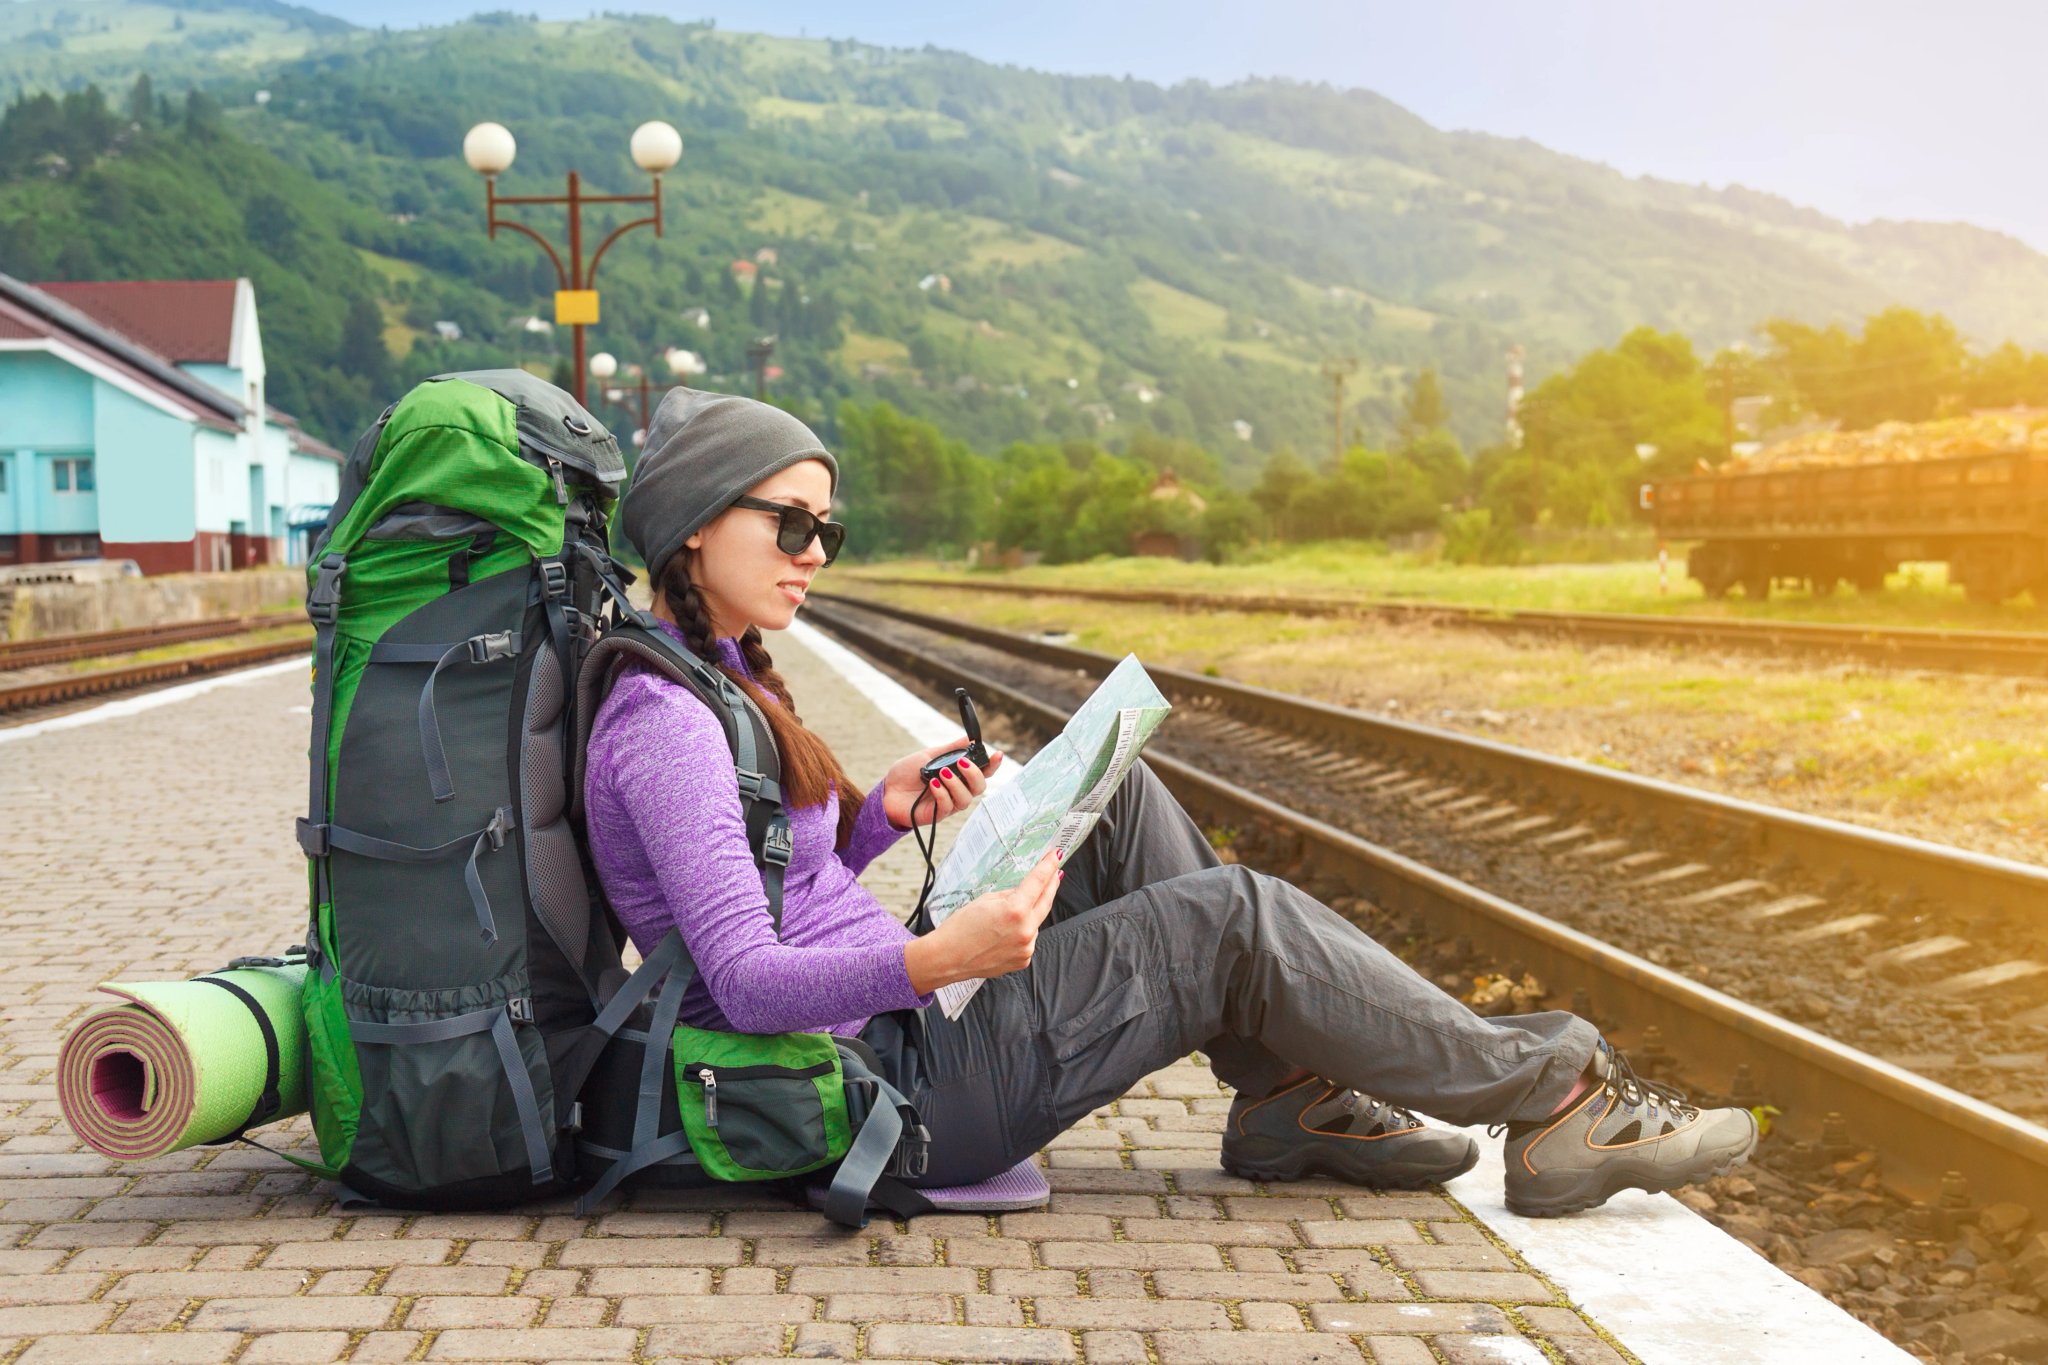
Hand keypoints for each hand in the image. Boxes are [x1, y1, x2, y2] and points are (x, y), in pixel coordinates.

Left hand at [882, 738, 1004, 831]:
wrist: (887, 790)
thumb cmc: (907, 774)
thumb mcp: (929, 756)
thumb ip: (950, 749)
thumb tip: (970, 738)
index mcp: (958, 775)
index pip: (982, 771)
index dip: (993, 765)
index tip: (997, 755)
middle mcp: (957, 790)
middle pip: (980, 787)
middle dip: (975, 774)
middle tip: (962, 763)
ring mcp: (948, 804)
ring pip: (966, 799)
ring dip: (957, 784)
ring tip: (942, 773)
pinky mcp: (937, 815)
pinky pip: (948, 806)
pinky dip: (943, 793)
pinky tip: (933, 784)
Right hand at [905, 848, 1060, 992]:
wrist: (947, 958)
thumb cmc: (960, 929)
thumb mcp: (985, 901)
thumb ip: (1010, 895)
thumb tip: (1026, 892)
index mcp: (1015, 911)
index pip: (1038, 882)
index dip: (1048, 867)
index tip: (1056, 856)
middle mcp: (1025, 931)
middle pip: (1046, 901)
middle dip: (1051, 885)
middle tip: (1055, 872)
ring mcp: (1026, 948)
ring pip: (1036, 922)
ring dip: (1030, 913)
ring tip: (1007, 915)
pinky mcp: (1023, 960)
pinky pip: (1028, 939)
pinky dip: (1022, 932)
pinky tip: (1004, 933)